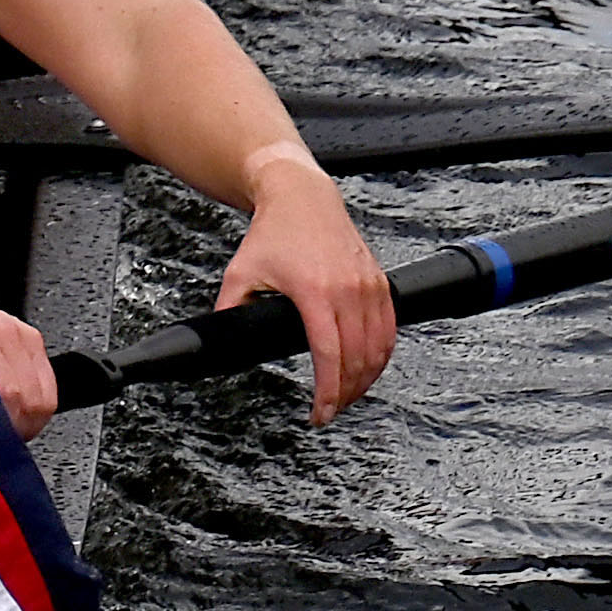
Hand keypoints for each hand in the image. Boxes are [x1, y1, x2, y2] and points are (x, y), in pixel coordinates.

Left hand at [223, 147, 395, 417]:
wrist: (302, 196)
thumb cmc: (273, 232)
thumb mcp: (240, 273)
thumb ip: (230, 311)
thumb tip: (222, 342)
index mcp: (314, 291)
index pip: (328, 355)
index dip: (327, 392)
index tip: (319, 413)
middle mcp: (347, 289)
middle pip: (357, 359)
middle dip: (345, 394)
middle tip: (330, 410)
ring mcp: (368, 285)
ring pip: (378, 348)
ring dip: (366, 379)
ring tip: (347, 395)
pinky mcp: (379, 282)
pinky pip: (389, 329)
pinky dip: (382, 355)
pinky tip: (369, 368)